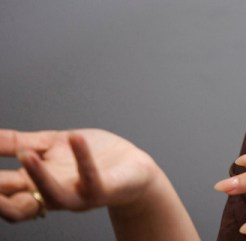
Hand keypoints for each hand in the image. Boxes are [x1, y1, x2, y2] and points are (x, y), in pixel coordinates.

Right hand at [0, 128, 160, 222]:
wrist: (135, 170)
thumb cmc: (95, 157)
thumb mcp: (51, 145)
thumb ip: (19, 142)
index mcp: (35, 185)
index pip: (0, 192)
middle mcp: (51, 195)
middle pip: (16, 206)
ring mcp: (77, 195)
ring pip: (51, 195)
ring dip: (38, 176)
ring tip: (26, 154)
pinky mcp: (102, 190)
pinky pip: (90, 177)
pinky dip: (82, 157)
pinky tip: (74, 136)